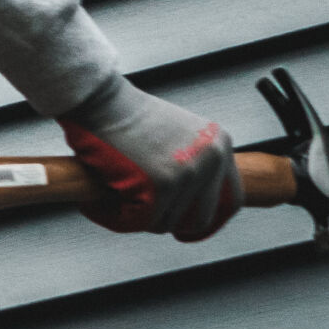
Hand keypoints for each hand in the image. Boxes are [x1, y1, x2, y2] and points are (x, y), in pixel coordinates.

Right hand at [57, 75, 241, 240]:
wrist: (99, 99)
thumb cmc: (124, 113)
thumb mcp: (177, 134)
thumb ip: (191, 162)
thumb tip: (188, 201)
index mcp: (220, 145)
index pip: (230, 199)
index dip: (210, 221)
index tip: (189, 230)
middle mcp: (212, 159)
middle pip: (200, 219)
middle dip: (168, 223)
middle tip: (143, 216)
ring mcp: (189, 173)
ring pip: (165, 223)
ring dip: (136, 218)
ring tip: (112, 200)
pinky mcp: (161, 184)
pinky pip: (138, 221)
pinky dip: (114, 218)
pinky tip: (99, 204)